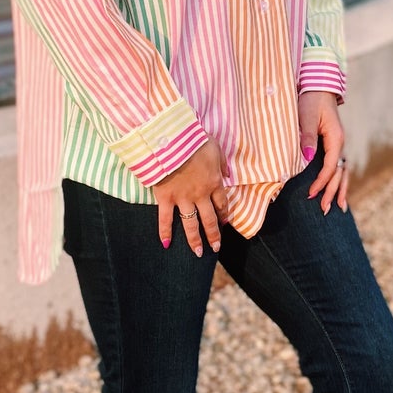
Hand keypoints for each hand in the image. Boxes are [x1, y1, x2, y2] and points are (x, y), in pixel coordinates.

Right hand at [155, 136, 227, 254]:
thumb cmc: (194, 140)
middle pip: (209, 219)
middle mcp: (201, 195)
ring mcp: (183, 198)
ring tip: (198, 253)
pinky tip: (166, 244)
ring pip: (191, 224)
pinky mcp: (166, 198)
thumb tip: (227, 173)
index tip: (224, 223)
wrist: (172, 140)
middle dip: (214, 235)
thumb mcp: (215, 147)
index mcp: (214, 182)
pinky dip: (165, 232)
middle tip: (215, 247)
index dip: (223, 214)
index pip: (221, 203)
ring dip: (194, 239)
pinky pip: (166, 219)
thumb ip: (221, 163)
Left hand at [298, 90, 347, 213]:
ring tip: (337, 208)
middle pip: (339, 173)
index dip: (322, 182)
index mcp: (336, 138)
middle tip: (325, 210)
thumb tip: (307, 159)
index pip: (331, 166)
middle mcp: (340, 144)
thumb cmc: (310, 100)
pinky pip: (338, 167)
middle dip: (332, 192)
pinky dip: (339, 181)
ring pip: (343, 172)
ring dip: (339, 190)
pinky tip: (337, 193)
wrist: (318, 87)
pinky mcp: (334, 146)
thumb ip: (306, 137)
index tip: (311, 194)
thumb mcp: (306, 117)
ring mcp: (339, 145)